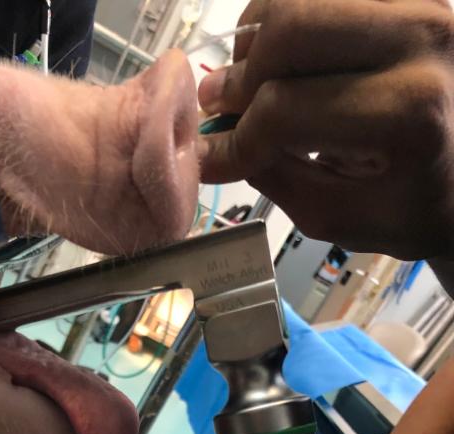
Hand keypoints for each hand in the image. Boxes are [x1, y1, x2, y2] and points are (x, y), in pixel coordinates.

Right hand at [197, 0, 453, 258]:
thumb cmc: (411, 205)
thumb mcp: (337, 214)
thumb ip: (269, 176)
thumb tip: (206, 147)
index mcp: (409, 115)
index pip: (285, 109)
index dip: (237, 137)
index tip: (216, 155)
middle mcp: (424, 40)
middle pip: (290, 29)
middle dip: (241, 75)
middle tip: (222, 105)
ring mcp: (424, 3)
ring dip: (260, 36)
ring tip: (251, 77)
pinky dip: (288, 15)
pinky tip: (283, 52)